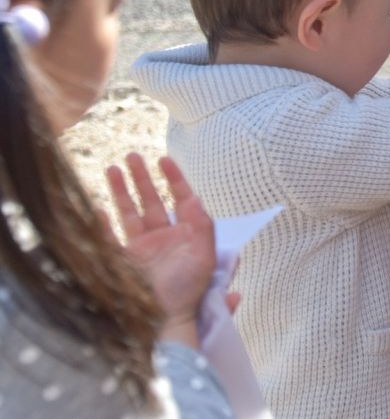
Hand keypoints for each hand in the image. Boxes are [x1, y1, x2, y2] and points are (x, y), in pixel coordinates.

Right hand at [106, 154, 216, 348]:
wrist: (164, 321)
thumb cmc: (188, 291)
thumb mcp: (205, 257)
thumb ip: (204, 227)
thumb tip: (196, 199)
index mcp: (183, 236)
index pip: (180, 200)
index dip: (174, 179)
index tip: (164, 159)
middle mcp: (161, 239)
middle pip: (151, 200)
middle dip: (142, 178)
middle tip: (133, 155)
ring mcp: (139, 249)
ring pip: (128, 212)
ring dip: (121, 190)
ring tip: (113, 167)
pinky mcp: (120, 261)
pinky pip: (107, 237)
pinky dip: (100, 222)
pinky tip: (96, 207)